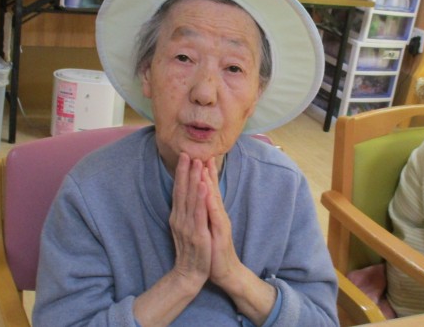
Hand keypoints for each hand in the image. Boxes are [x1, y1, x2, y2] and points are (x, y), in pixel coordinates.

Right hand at [169, 153, 211, 288]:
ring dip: (193, 179)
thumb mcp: (185, 229)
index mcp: (178, 216)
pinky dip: (200, 198)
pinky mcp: (197, 234)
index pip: (179, 191)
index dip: (181, 173)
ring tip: (196, 163)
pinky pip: (199, 213)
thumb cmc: (191, 252)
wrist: (190, 275)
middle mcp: (180, 218)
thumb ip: (184, 213)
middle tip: (187, 153)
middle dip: (185, 171)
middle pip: (182, 191)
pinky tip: (202, 186)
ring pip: (190, 198)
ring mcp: (187, 226)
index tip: (184, 156)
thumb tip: (184, 197)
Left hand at [201, 157, 242, 285]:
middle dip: (206, 171)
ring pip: (211, 197)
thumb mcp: (207, 227)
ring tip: (204, 165)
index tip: (200, 156)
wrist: (224, 271)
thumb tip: (199, 198)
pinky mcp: (219, 232)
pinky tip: (206, 189)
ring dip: (207, 180)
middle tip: (203, 153)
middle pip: (211, 189)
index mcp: (212, 212)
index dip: (204, 173)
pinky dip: (208, 200)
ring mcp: (218, 222)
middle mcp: (216, 214)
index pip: (208, 189)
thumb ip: (205, 211)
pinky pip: (212, 213)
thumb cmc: (213, 249)